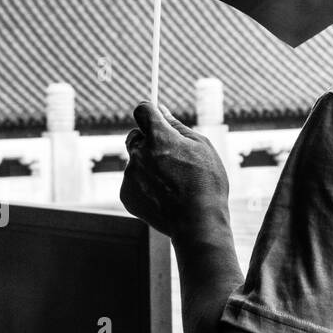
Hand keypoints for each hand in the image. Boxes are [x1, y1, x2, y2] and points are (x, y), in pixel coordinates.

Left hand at [121, 102, 229, 238]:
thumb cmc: (206, 181)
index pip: (142, 110)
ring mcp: (130, 175)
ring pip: (136, 160)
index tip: (156, 115)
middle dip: (150, 140)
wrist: (197, 222)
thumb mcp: (202, 147)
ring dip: (149, 164)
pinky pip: (134, 180)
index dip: (150, 110)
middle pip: (136, 136)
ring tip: (173, 181)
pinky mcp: (126, 194)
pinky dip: (145, 183)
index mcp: (159, 137)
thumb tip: (162, 111)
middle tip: (171, 154)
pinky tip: (164, 194)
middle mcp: (139, 153)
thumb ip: (178, 127)